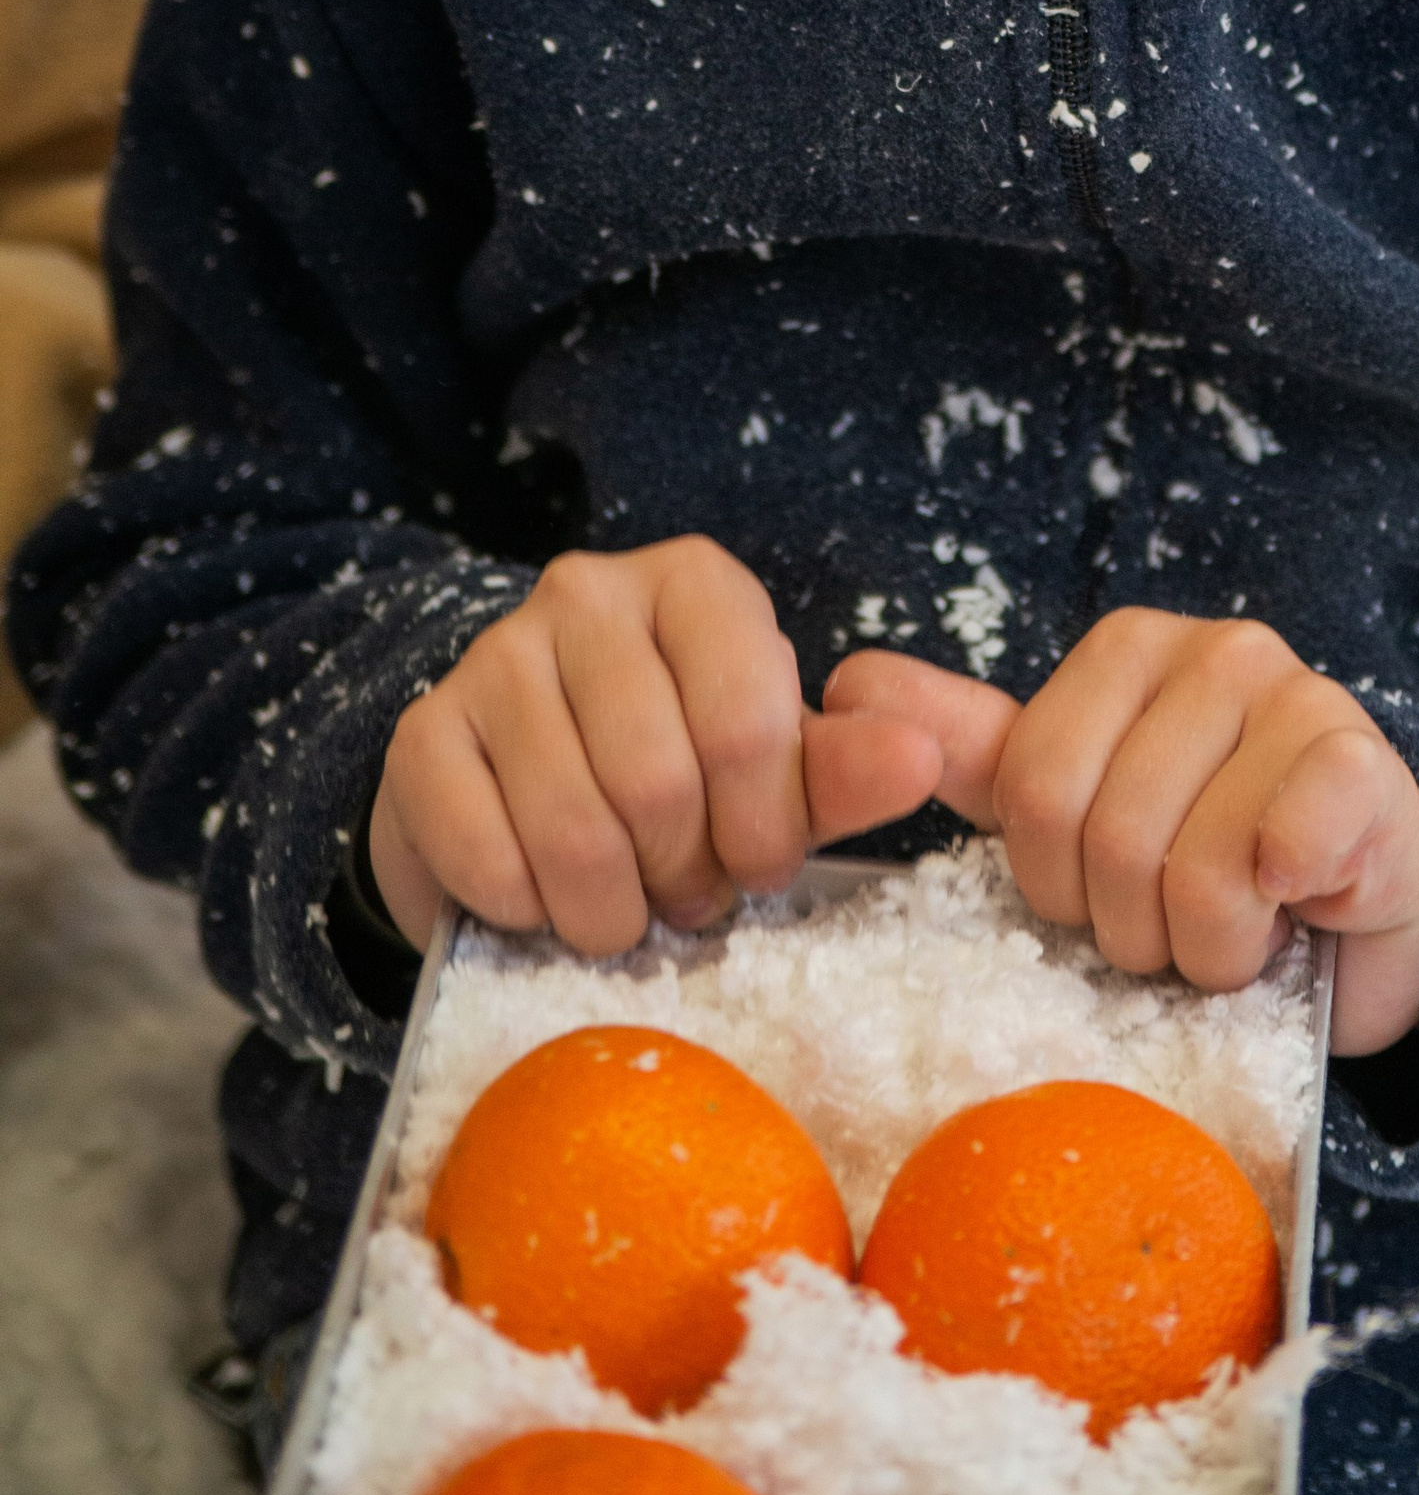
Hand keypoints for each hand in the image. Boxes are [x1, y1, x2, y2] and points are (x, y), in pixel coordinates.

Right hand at [368, 537, 947, 953]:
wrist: (520, 785)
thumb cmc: (677, 771)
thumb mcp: (775, 767)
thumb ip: (846, 767)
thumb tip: (920, 757)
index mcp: (695, 583)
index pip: (750, 724)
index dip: (764, 829)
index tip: (757, 867)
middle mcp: (588, 592)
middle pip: (660, 784)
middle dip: (683, 877)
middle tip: (683, 894)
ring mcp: (495, 653)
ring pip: (573, 830)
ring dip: (607, 909)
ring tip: (622, 905)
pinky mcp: (422, 730)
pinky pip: (485, 856)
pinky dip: (524, 910)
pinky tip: (539, 898)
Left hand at [818, 611, 1418, 1057]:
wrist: (1363, 913)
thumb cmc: (1213, 857)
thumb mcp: (1081, 806)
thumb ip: (975, 749)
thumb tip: (847, 681)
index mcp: (1128, 651)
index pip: (1032, 791)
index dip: (1058, 883)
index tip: (1105, 893)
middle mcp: (1217, 650)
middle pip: (1109, 838)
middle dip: (1137, 926)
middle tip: (1183, 922)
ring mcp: (1300, 695)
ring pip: (1196, 872)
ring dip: (1213, 946)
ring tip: (1244, 924)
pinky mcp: (1364, 761)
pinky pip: (1279, 855)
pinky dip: (1280, 912)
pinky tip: (1300, 901)